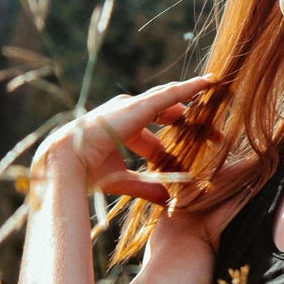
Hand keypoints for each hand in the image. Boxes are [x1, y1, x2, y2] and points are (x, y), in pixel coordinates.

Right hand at [32, 75, 215, 204]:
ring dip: (196, 98)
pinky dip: (192, 87)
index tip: (197, 149)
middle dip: (191, 123)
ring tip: (217, 92)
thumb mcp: (124, 180)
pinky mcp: (141, 104)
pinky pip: (173, 93)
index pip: (156, 133)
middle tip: (215, 134)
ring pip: (173, 98)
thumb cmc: (87, 171)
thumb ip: (147, 186)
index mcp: (123, 129)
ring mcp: (134, 106)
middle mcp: (129, 113)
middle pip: (168, 114)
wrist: (67, 161)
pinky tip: (210, 83)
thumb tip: (168, 200)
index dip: (177, 142)